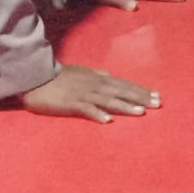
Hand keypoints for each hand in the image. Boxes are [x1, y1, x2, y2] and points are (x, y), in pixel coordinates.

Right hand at [20, 64, 159, 123]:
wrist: (35, 78)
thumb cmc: (57, 76)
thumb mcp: (81, 71)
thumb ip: (96, 74)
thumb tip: (109, 76)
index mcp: (97, 78)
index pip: (123, 84)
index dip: (140, 90)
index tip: (156, 95)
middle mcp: (94, 85)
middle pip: (121, 91)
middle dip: (140, 97)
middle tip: (157, 104)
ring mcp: (83, 94)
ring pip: (108, 100)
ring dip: (125, 106)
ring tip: (141, 112)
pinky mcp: (70, 104)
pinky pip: (86, 109)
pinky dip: (97, 114)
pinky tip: (108, 120)